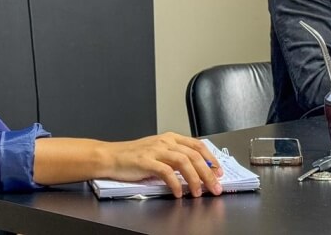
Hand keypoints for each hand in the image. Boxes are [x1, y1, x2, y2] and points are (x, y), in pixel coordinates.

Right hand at [100, 132, 223, 197]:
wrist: (111, 157)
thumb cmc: (134, 157)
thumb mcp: (158, 152)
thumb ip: (175, 158)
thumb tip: (197, 171)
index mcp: (171, 138)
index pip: (198, 146)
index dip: (212, 159)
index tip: (219, 172)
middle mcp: (165, 141)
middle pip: (194, 155)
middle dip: (208, 173)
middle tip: (215, 187)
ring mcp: (156, 150)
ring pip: (184, 162)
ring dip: (195, 179)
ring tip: (198, 192)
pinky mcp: (146, 161)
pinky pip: (166, 172)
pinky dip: (176, 183)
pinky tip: (179, 193)